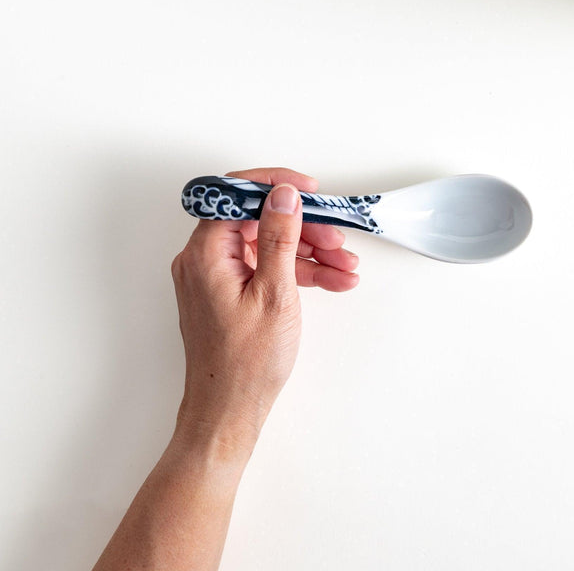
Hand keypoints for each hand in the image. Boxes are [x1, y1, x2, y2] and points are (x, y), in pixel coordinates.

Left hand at [171, 168, 358, 450]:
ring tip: (345, 267)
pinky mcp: (230, 292)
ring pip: (267, 245)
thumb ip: (279, 237)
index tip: (308, 190)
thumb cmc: (246, 363)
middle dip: (303, 228)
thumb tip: (283, 194)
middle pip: (257, 221)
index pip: (236, 195)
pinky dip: (297, 272)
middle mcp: (205, 259)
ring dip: (308, 253)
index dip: (275, 186)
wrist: (229, 411)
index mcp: (206, 253)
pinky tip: (331, 280)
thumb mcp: (275, 293)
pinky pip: (266, 268)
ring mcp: (217, 276)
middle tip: (337, 241)